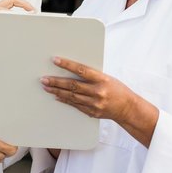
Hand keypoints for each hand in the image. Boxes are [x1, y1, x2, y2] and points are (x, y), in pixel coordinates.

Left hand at [40, 57, 157, 146]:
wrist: (128, 108)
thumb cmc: (117, 89)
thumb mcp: (107, 77)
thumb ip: (91, 75)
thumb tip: (72, 69)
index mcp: (102, 80)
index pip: (82, 70)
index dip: (67, 65)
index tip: (55, 60)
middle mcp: (98, 92)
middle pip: (73, 85)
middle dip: (56, 81)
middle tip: (44, 78)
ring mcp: (94, 104)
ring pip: (71, 96)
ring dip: (57, 91)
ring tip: (46, 86)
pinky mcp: (92, 112)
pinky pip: (75, 105)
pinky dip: (65, 100)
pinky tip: (56, 96)